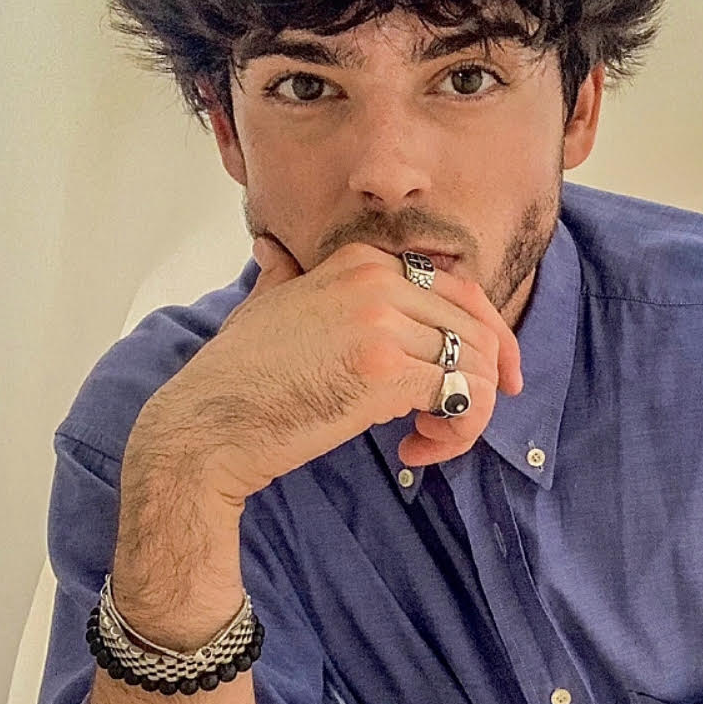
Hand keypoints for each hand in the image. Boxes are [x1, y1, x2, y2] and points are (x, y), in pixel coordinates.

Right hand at [130, 235, 523, 508]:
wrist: (206, 426)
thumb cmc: (236, 381)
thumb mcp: (263, 307)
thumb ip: (283, 276)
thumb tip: (272, 253)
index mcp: (359, 262)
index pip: (461, 290)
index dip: (490, 336)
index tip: (495, 378)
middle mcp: (378, 280)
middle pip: (478, 328)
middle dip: (484, 383)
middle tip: (457, 424)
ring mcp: (383, 322)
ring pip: (476, 366)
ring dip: (467, 416)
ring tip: (425, 442)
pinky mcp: (386, 370)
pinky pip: (463, 398)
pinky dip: (456, 433)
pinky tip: (413, 451)